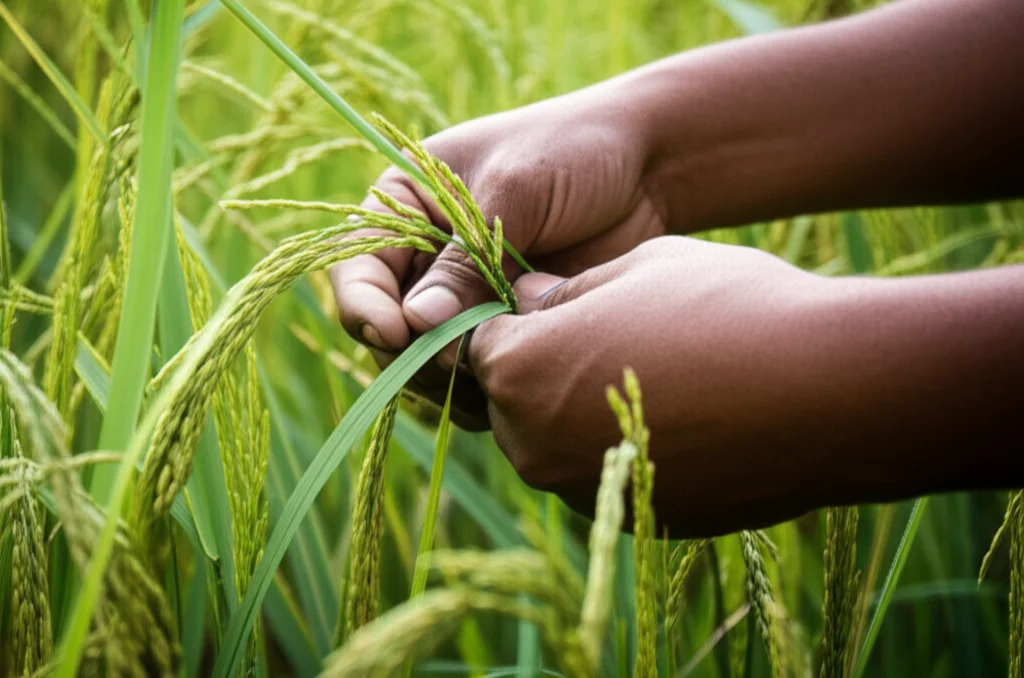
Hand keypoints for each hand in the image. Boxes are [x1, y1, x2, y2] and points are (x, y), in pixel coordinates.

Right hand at [330, 83, 665, 428]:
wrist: (649, 167)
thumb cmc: (573, 152)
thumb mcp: (513, 192)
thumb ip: (465, 260)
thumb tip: (415, 325)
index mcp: (404, 208)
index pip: (356, 269)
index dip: (365, 308)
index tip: (395, 334)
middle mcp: (423, 260)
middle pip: (387, 331)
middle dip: (416, 354)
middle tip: (462, 361)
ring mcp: (463, 302)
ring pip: (429, 366)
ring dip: (455, 381)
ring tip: (503, 367)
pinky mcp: (502, 332)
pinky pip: (477, 379)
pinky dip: (491, 390)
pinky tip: (524, 383)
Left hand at [468, 236, 1023, 537]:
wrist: (828, 392)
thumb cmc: (724, 308)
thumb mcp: (636, 267)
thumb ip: (564, 290)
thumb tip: (527, 299)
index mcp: (519, 372)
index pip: (477, 343)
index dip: (512, 318)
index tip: (553, 304)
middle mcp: (533, 445)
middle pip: (512, 400)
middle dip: (542, 368)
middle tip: (607, 335)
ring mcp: (584, 492)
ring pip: (556, 441)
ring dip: (581, 411)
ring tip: (653, 372)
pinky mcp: (636, 521)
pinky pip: (605, 476)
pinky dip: (624, 449)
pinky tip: (684, 415)